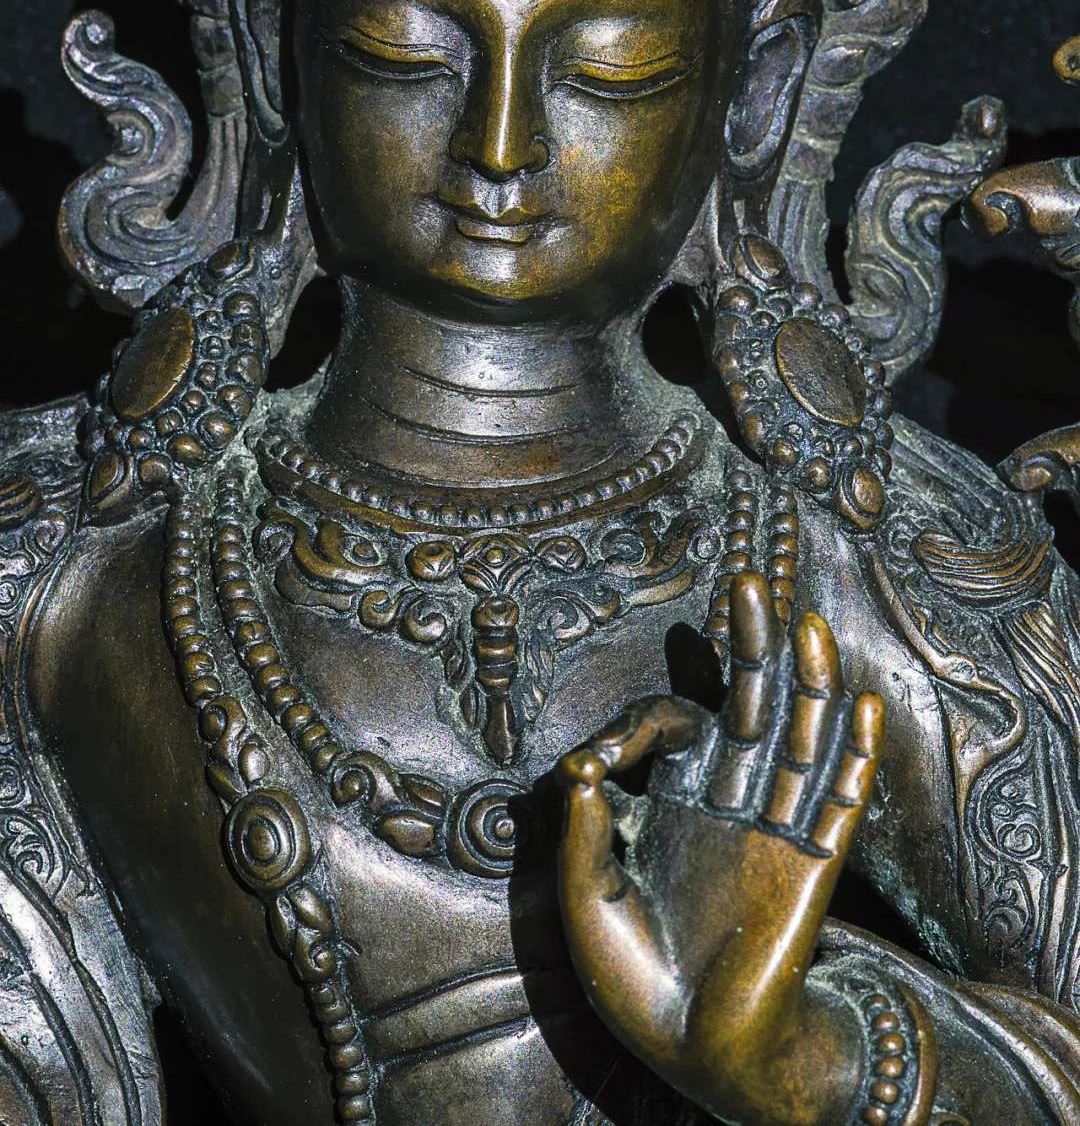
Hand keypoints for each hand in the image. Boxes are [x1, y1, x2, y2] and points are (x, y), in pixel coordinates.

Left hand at [556, 572, 884, 1125]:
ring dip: (807, 683)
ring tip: (809, 624)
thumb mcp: (586, 898)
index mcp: (675, 805)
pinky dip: (852, 753)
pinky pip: (836, 800)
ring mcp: (773, 831)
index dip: (640, 724)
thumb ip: (579, 832)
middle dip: (752, 648)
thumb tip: (576, 766)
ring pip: (798, 739)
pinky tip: (859, 704)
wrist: (691, 1048)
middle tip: (750, 583)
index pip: (676, 728)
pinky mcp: (810, 866)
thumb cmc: (635, 978)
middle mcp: (729, 804)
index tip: (599, 758)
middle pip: (750, 708)